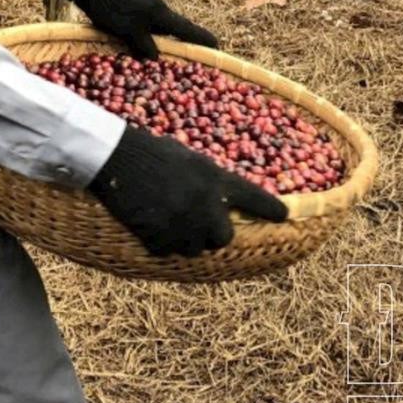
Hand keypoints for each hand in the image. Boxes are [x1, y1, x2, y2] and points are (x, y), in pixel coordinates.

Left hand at [70, 0, 216, 59]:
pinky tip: (131, 36)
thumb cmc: (110, 6)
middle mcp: (156, 4)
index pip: (188, 29)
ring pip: (156, 23)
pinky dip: (143, 30)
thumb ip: (145, 45)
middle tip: (184, 55)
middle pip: (173, 27)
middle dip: (179, 41)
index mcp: (160, 12)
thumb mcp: (128, 30)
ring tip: (151, 52)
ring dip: (157, 37)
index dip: (203, 40)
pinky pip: (143, 18)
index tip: (216, 48)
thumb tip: (157, 59)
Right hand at [87, 125, 289, 256]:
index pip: (253, 197)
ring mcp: (184, 224)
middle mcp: (206, 205)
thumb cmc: (153, 151)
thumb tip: (215, 201)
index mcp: (216, 179)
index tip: (284, 216)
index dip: (270, 208)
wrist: (119, 158)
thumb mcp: (190, 158)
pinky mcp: (161, 237)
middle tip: (196, 224)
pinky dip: (159, 243)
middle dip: (212, 235)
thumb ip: (207, 180)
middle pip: (223, 238)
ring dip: (184, 240)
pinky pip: (166, 251)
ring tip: (166, 219)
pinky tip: (148, 223)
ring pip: (194, 249)